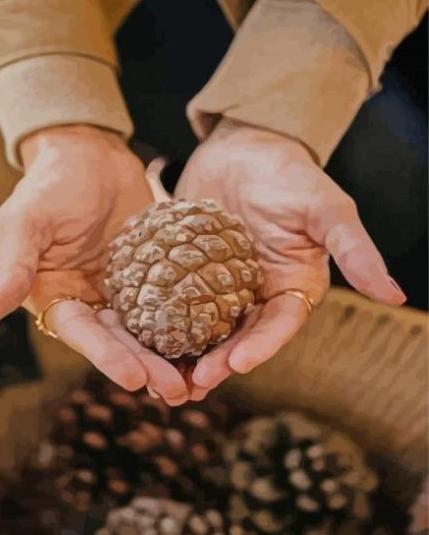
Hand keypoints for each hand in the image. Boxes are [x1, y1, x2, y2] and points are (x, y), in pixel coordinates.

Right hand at [0, 125, 188, 404]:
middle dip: (146, 367)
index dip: (107, 357)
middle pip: (119, 340)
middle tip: (176, 391)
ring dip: (169, 354)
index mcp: (56, 297)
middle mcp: (90, 301)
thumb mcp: (26, 220)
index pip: (82, 333)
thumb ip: (11, 267)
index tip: (135, 378)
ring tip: (197, 380)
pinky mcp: (151, 275)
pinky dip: (187, 322)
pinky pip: (170, 301)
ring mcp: (124, 290)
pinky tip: (211, 340)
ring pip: (147, 329)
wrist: (92, 153)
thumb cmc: (52, 182)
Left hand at [175, 119, 405, 399]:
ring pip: (202, 330)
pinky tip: (138, 339)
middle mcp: (255, 296)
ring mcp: (218, 288)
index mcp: (291, 289)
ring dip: (185, 356)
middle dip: (216, 362)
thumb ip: (354, 249)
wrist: (243, 149)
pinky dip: (160, 323)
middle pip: (237, 337)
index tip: (237, 363)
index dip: (259, 347)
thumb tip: (396, 295)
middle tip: (191, 385)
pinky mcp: (187, 275)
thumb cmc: (290, 175)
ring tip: (163, 381)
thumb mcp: (326, 208)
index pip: (277, 326)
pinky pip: (173, 302)